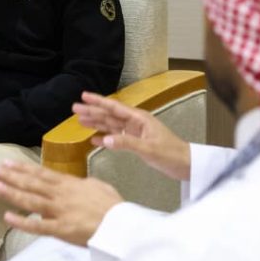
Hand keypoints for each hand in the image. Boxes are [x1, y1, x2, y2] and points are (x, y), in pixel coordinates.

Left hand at [0, 159, 121, 246]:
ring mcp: (59, 211)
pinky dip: (22, 222)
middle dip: (11, 176)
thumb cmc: (113, 206)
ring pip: (31, 200)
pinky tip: (7, 217)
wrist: (121, 225)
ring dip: (12, 193)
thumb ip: (83, 183)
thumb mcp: (98, 186)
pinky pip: (38, 226)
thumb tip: (77, 182)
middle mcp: (60, 195)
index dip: (23, 168)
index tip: (7, 162)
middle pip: (32, 184)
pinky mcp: (61, 230)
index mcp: (70, 184)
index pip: (41, 174)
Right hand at [73, 91, 190, 180]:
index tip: (83, 95)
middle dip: (92, 111)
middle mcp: (135, 123)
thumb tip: (103, 139)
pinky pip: (116, 137)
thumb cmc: (171, 154)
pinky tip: (94, 139)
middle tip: (74, 108)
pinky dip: (105, 138)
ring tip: (80, 120)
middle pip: (110, 115)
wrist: (185, 164)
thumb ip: (126, 143)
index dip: (98, 101)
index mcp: (139, 119)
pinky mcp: (136, 142)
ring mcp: (135, 132)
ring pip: (111, 125)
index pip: (114, 107)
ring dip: (96, 122)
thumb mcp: (148, 148)